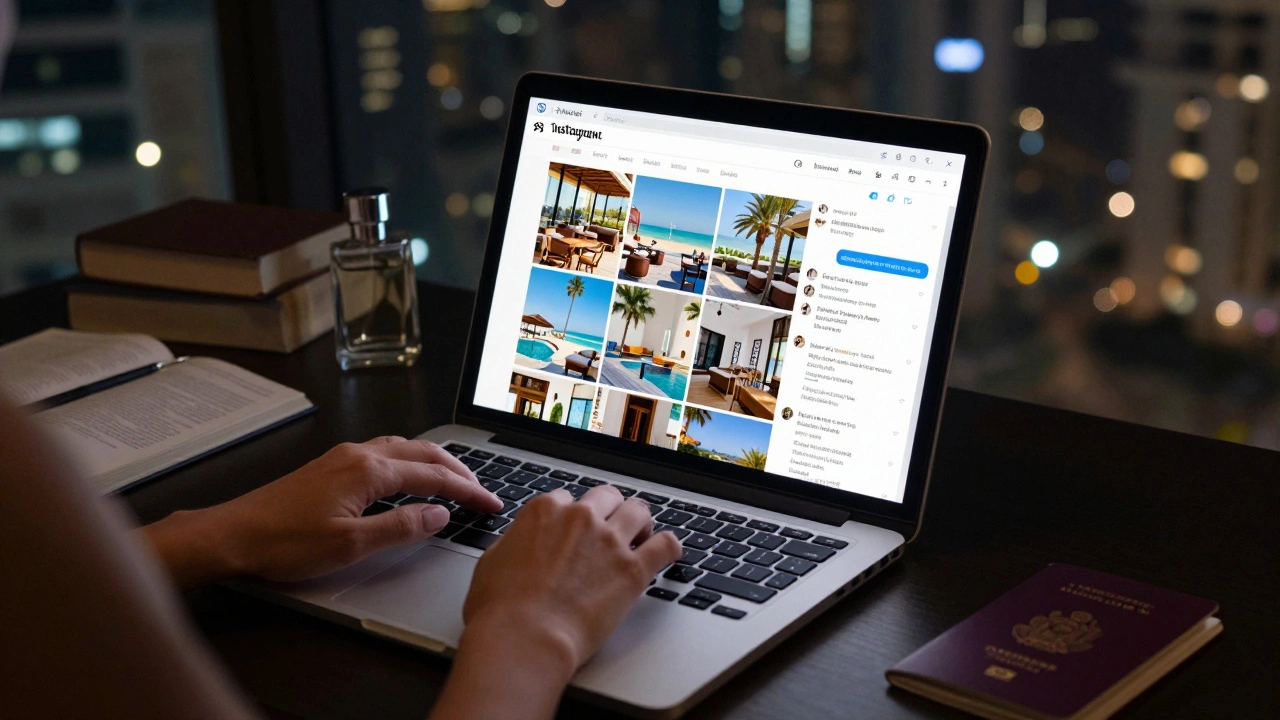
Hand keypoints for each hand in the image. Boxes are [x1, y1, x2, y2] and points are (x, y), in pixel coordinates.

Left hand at [142, 437, 502, 586]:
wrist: (232, 535)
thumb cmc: (283, 543)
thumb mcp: (351, 545)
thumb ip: (401, 527)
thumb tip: (439, 515)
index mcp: (368, 471)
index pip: (434, 476)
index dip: (468, 490)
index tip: (491, 503)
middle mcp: (357, 455)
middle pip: (423, 453)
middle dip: (458, 470)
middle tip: (482, 490)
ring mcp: (342, 457)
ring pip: (402, 449)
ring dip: (433, 462)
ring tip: (454, 480)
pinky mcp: (329, 466)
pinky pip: (383, 453)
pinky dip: (409, 462)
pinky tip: (408, 477)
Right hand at [430, 486, 681, 719]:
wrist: (525, 638)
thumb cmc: (500, 610)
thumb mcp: (491, 563)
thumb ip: (513, 543)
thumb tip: (518, 543)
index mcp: (545, 511)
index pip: (567, 498)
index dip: (572, 515)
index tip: (575, 530)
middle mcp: (580, 517)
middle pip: (606, 497)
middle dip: (610, 510)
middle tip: (612, 527)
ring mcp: (609, 541)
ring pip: (639, 511)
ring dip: (641, 521)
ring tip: (642, 535)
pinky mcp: (633, 569)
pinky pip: (666, 545)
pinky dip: (670, 546)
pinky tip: (667, 553)